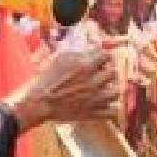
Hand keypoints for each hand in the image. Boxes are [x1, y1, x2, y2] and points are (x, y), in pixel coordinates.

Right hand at [4, 49, 120, 128]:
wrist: (38, 102)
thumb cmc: (46, 78)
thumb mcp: (59, 56)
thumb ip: (76, 48)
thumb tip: (90, 43)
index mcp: (85, 65)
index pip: (106, 54)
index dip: (102, 56)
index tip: (98, 60)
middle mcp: (93, 80)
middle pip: (113, 71)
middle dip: (107, 71)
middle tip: (100, 74)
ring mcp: (95, 98)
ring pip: (117, 91)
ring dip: (111, 88)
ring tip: (104, 88)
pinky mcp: (93, 113)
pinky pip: (113, 110)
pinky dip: (111, 107)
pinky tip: (104, 104)